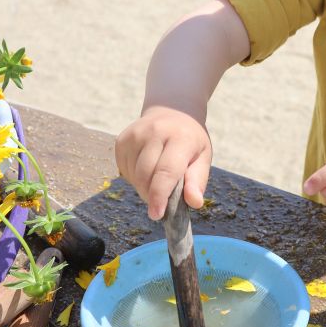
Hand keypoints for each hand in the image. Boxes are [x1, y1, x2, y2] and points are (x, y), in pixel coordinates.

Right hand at [115, 105, 211, 220]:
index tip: (156, 215)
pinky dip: (134, 177)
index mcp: (180, 137)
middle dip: (151, 195)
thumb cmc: (190, 141)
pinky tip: (146, 169)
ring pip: (133, 175)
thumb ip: (197, 180)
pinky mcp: (122, 139)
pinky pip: (124, 169)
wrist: (172, 112)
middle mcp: (155, 132)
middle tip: (162, 200)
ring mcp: (136, 134)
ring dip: (143, 187)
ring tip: (157, 179)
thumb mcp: (203, 157)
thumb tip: (194, 202)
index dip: (159, 196)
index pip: (166, 171)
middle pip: (146, 175)